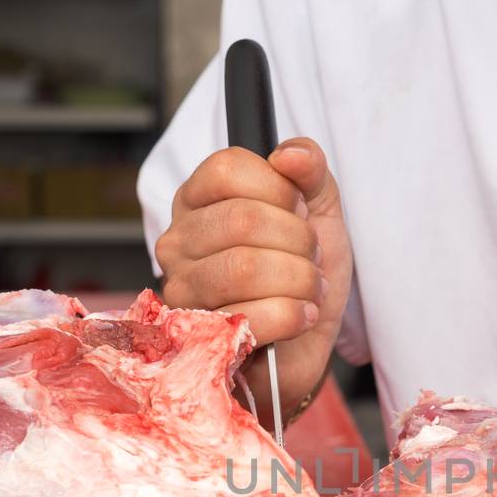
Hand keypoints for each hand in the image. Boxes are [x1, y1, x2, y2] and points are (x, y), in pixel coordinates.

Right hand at [154, 137, 352, 424]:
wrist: (306, 342)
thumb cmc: (300, 272)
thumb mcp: (318, 209)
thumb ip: (310, 170)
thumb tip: (292, 154)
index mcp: (197, 201)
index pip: (227, 169)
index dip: (279, 188)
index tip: (299, 210)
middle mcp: (178, 243)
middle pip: (241, 220)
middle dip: (298, 239)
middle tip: (311, 257)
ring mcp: (182, 292)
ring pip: (245, 269)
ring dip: (299, 279)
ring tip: (309, 288)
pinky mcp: (200, 339)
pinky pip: (252, 316)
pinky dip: (294, 315)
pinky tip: (301, 316)